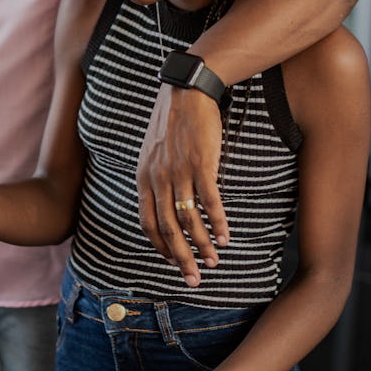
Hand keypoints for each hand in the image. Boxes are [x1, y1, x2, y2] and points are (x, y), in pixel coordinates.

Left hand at [136, 86, 227, 285]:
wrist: (186, 92)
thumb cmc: (173, 123)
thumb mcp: (153, 152)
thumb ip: (155, 179)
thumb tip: (164, 205)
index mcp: (144, 177)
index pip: (147, 223)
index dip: (160, 247)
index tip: (173, 262)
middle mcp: (158, 178)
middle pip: (167, 229)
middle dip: (181, 258)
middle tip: (193, 279)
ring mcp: (179, 172)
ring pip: (189, 220)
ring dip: (202, 245)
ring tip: (214, 260)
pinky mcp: (201, 164)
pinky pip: (210, 202)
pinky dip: (218, 222)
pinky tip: (226, 236)